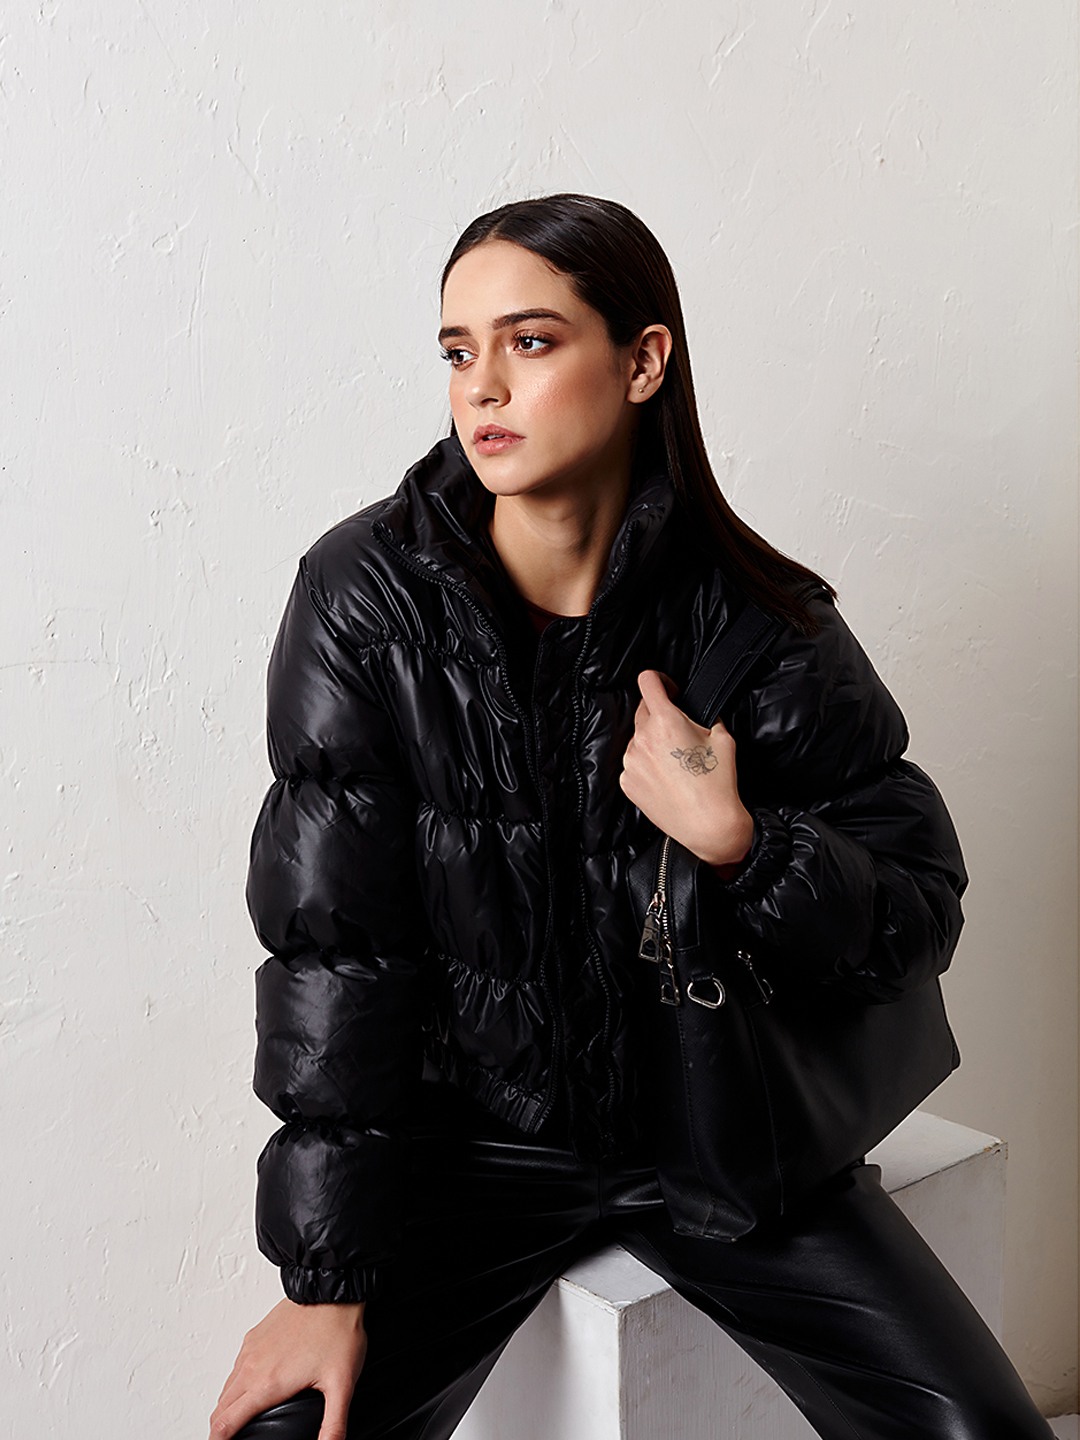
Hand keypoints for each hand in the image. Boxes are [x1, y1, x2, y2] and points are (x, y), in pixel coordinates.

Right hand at [209, 1298, 367, 1439]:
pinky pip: (236, 1367)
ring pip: (226, 1388)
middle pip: (220, 1409)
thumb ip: (334, 1424)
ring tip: (237, 1420)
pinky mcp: (255, 1336)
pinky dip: (235, 1385)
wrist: (331, 1290)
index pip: (225, 1424)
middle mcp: (252, 1367)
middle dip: (220, 1430)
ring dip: (226, 1408)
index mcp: (266, 1385)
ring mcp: (251, 1350)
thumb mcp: (341, 1385)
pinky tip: (251, 1387)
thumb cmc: (337, 1332)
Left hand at [619, 670, 753, 867]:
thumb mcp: (723, 738)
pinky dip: (647, 765)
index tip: (668, 689)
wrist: (708, 826)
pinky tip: (666, 778)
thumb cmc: (718, 785)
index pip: (648, 682)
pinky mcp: (628, 782)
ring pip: (638, 739)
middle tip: (681, 732)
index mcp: (665, 722)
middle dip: (660, 715)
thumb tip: (696, 712)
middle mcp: (642, 739)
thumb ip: (705, 716)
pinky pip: (634, 763)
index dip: (660, 680)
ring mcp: (632, 762)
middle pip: (643, 711)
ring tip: (676, 763)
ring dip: (653, 742)